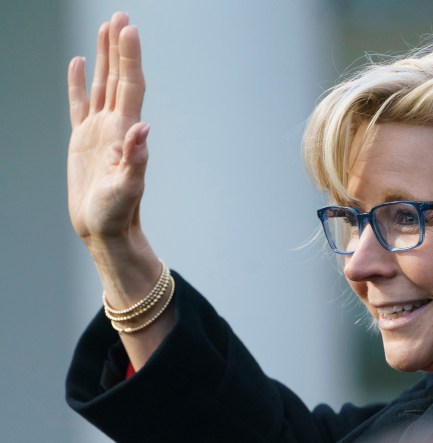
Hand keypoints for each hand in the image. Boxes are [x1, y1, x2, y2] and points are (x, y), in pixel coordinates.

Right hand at [67, 12, 147, 243]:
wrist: (104, 229)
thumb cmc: (117, 214)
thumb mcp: (126, 188)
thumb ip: (135, 159)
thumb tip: (141, 129)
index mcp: (125, 132)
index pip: (130, 85)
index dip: (130, 58)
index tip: (129, 29)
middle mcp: (114, 125)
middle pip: (118, 77)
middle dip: (119, 47)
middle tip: (121, 16)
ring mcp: (98, 131)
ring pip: (101, 84)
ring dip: (104, 57)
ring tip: (106, 28)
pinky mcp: (83, 139)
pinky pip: (79, 103)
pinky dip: (79, 83)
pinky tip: (79, 63)